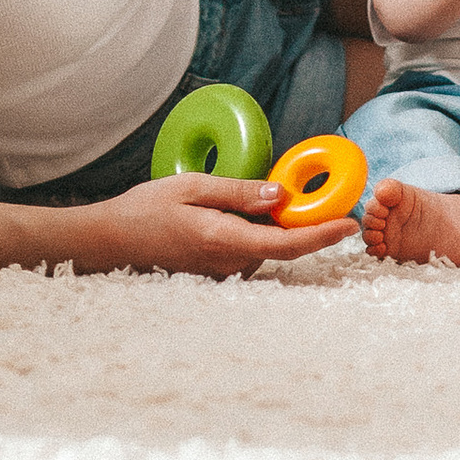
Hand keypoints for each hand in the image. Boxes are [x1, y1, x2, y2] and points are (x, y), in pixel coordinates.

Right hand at [86, 173, 353, 276]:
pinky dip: (252, 233)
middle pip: (281, 244)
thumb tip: (282, 196)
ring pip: (264, 246)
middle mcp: (229, 262)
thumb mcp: (193, 187)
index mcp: (225, 239)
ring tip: (245, 199)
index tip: (349, 225)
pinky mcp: (217, 272)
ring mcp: (222, 271)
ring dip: (269, 226)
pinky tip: (230, 215)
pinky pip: (247, 251)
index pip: (287, 243)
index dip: (322, 235)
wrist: (110, 241)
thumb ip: (240, 193)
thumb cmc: (146, 209)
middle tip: (304, 192)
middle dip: (298, 221)